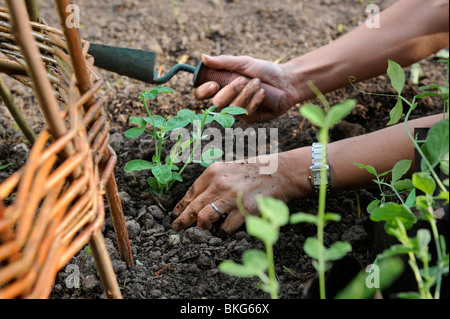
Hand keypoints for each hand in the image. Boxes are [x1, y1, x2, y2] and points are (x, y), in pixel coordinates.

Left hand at [171, 150, 312, 236]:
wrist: (281, 173)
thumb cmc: (255, 170)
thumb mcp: (230, 167)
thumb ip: (213, 180)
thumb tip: (198, 198)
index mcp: (214, 171)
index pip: (191, 192)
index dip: (181, 205)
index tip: (175, 213)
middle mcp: (220, 184)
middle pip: (193, 207)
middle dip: (182, 221)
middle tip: (177, 228)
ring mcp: (232, 198)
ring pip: (204, 218)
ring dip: (200, 228)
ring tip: (200, 231)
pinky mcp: (244, 211)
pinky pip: (225, 227)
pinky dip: (221, 232)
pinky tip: (222, 232)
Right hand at [194, 54, 299, 123]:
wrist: (286, 81)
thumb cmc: (264, 70)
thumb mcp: (244, 62)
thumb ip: (224, 62)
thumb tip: (203, 57)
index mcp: (220, 87)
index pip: (201, 94)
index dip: (203, 91)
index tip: (213, 84)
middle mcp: (226, 101)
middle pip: (216, 103)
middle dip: (230, 90)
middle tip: (243, 79)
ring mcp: (237, 111)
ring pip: (232, 108)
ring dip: (246, 93)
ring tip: (258, 83)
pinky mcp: (250, 119)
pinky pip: (246, 113)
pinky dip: (254, 101)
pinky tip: (263, 93)